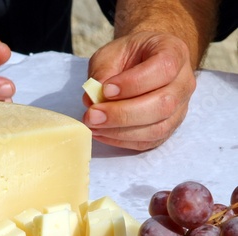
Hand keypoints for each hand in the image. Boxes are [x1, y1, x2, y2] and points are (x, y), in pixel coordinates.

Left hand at [82, 32, 195, 150]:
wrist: (145, 62)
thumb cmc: (129, 55)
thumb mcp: (111, 53)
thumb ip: (102, 72)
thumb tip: (92, 99)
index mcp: (174, 53)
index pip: (163, 69)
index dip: (133, 83)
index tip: (106, 90)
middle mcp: (184, 82)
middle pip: (163, 104)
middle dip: (122, 114)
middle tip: (92, 115)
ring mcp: (180, 109)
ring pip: (157, 128)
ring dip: (120, 131)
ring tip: (93, 125)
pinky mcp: (168, 129)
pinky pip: (147, 142)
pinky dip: (121, 140)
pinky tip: (101, 132)